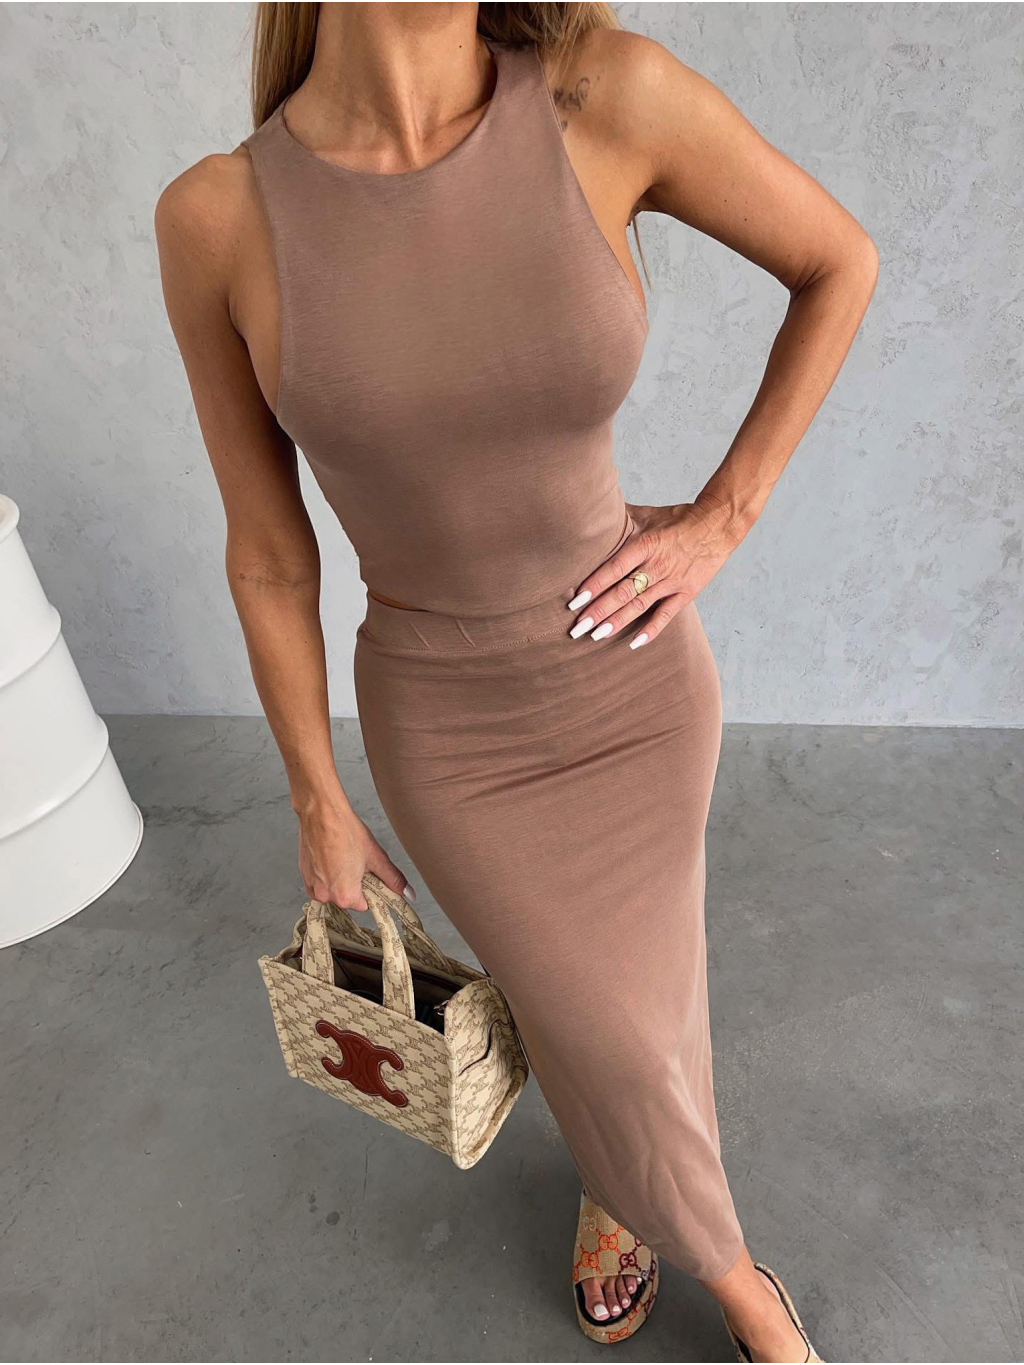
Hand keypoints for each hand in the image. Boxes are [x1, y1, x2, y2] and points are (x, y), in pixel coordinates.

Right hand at [296, 799, 414, 912]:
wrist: (321, 813)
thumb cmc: (346, 831)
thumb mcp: (376, 857)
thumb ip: (393, 879)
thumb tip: (408, 894)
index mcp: (345, 895)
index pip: (364, 905)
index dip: (369, 889)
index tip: (368, 875)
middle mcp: (325, 895)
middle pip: (347, 898)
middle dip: (353, 884)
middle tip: (355, 862)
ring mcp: (312, 886)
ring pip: (332, 890)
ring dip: (338, 879)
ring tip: (342, 857)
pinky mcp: (303, 876)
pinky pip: (319, 883)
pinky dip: (325, 874)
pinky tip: (330, 857)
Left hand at [566, 497, 743, 647]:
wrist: (717, 525)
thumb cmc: (678, 519)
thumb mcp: (647, 514)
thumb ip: (620, 519)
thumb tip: (592, 513)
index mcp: (645, 545)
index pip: (615, 569)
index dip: (594, 586)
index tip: (575, 601)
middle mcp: (657, 565)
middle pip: (623, 592)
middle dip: (599, 611)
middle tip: (578, 628)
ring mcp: (672, 581)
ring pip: (640, 606)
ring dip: (617, 622)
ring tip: (596, 636)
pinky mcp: (685, 592)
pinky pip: (666, 615)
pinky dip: (651, 630)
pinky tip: (634, 643)